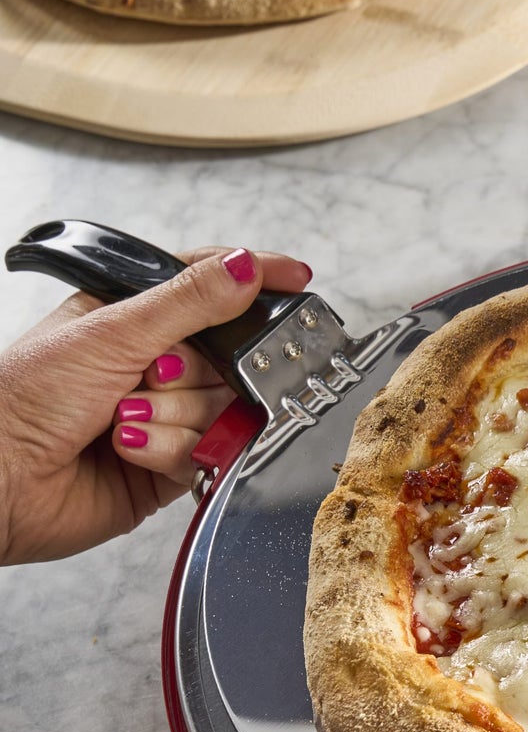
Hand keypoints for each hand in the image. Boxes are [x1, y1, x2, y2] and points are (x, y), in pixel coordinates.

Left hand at [0, 246, 311, 564]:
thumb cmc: (21, 399)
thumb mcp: (111, 333)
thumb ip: (189, 301)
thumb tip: (247, 267)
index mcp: (131, 317)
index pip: (209, 284)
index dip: (252, 282)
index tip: (297, 279)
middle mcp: (152, 365)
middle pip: (230, 357)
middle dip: (195, 373)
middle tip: (153, 376)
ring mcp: (166, 416)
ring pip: (222, 409)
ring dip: (176, 417)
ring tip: (125, 420)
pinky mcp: (170, 464)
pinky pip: (209, 452)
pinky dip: (172, 452)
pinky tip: (130, 450)